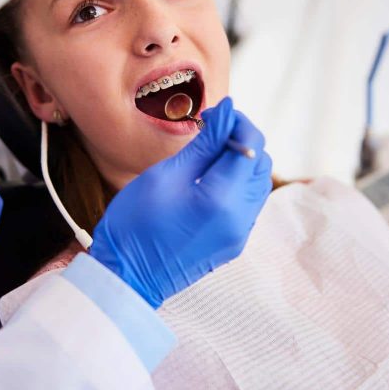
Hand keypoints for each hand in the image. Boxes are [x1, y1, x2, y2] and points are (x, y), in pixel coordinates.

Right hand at [90, 97, 272, 307]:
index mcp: (223, 198)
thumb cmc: (136, 223)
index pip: (251, 145)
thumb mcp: (166, 175)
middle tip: (210, 132)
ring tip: (208, 154)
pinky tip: (210, 179)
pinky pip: (248, 203)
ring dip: (241, 161)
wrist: (127, 277)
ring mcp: (239, 233)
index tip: (213, 114)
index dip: (236, 122)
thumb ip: (204, 144)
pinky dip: (237, 182)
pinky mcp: (233, 241)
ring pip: (258, 182)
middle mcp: (240, 217)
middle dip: (241, 139)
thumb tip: (228, 112)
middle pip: (261, 163)